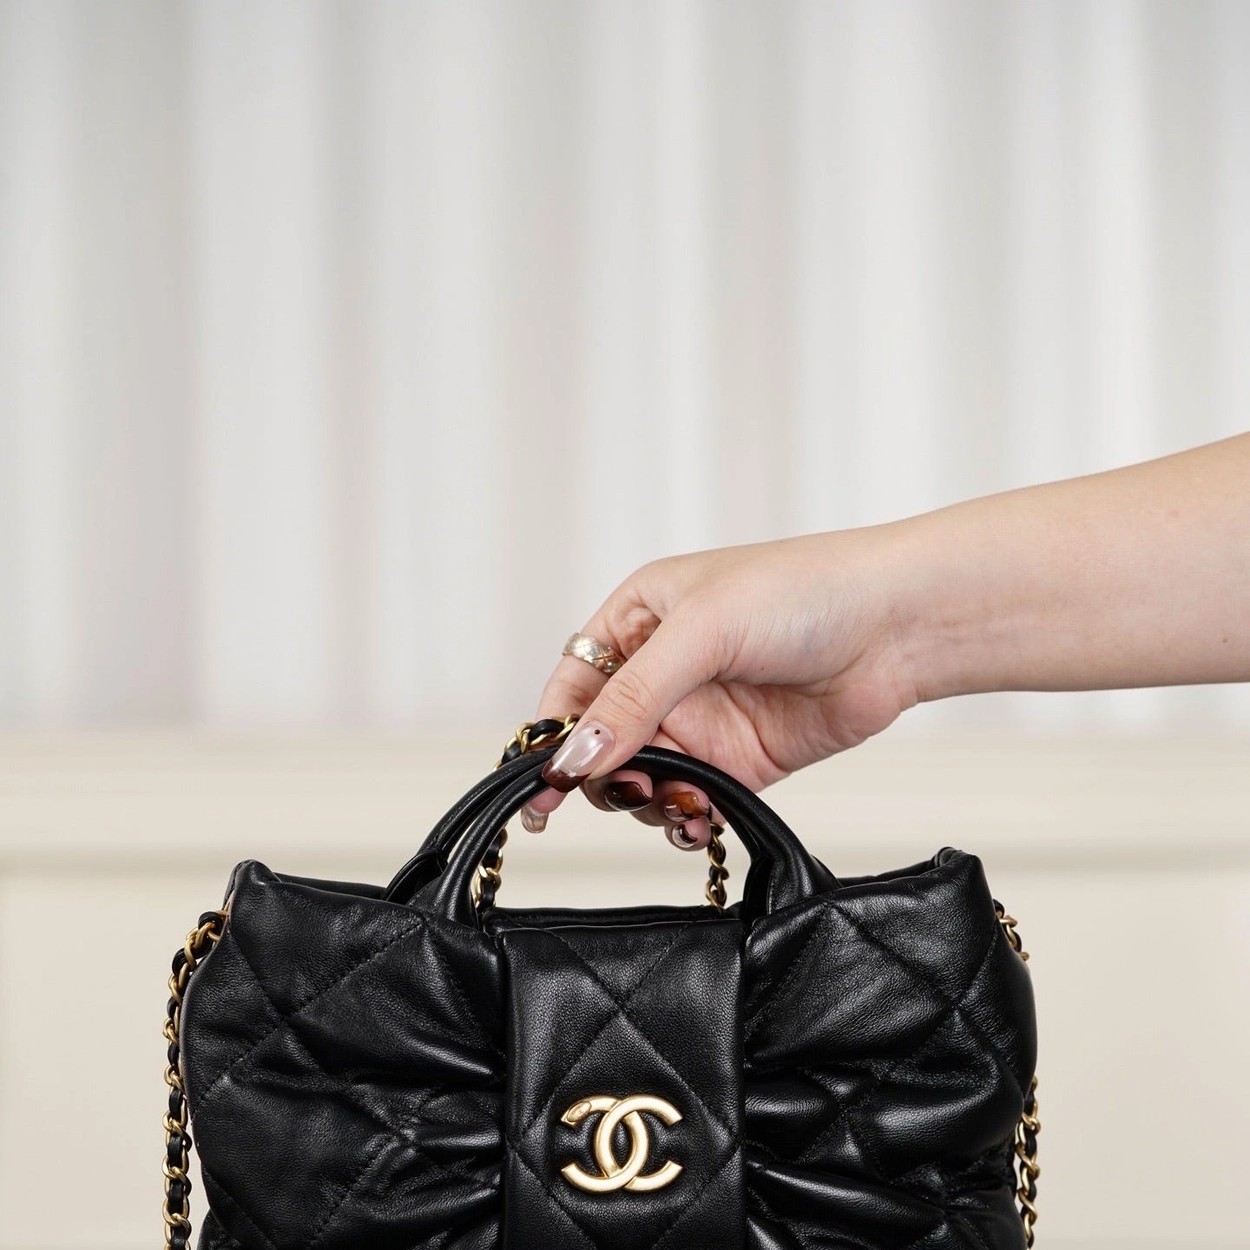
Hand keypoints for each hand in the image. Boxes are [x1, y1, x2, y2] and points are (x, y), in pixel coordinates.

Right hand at [519, 529, 918, 848]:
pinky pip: (693, 800)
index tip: (546, 782)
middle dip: (604, 775)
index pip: (574, 683)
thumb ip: (635, 696)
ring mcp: (702, 718)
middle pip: (602, 741)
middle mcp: (664, 671)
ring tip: (678, 804)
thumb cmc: (803, 593)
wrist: (897, 625)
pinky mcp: (740, 760)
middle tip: (629, 791)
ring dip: (648, 802)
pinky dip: (686, 818)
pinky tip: (700, 821)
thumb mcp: (702, 631)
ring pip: (643, 778)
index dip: (554, 732)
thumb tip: (576, 755)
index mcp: (640, 619)